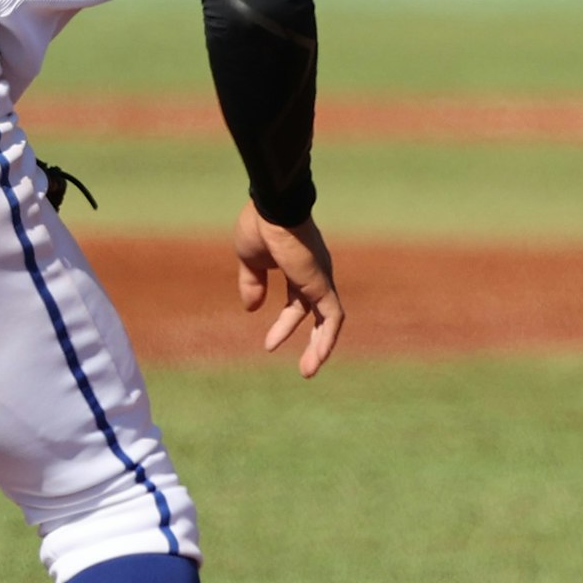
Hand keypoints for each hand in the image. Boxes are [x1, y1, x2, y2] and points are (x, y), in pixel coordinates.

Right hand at [233, 203, 342, 376]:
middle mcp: (314, 274)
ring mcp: (321, 279)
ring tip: (309, 372)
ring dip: (320, 347)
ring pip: (329, 320)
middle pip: (314, 313)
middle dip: (309, 340)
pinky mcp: (322, 285)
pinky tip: (319, 358)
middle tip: (304, 367)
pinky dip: (327, 338)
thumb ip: (252, 284)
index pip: (296, 301)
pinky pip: (333, 317)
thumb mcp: (249, 261)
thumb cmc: (259, 226)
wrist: (272, 210)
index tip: (270, 345)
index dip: (284, 325)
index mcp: (297, 266)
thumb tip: (251, 309)